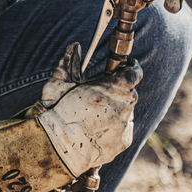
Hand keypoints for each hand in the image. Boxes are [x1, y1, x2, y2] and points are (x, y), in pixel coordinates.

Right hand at [37, 43, 141, 176]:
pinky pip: (124, 129)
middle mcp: (123, 105)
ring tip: (96, 116)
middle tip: (103, 95)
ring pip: (127, 112)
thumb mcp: (60, 82)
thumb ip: (70, 62)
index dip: (132, 68)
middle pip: (130, 93)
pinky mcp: (124, 140)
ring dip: (117, 110)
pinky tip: (98, 130)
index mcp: (111, 88)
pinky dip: (116, 128)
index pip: (133, 73)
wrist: (57, 146)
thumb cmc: (57, 112)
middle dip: (120, 92)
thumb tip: (75, 46)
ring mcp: (125, 124)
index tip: (128, 66)